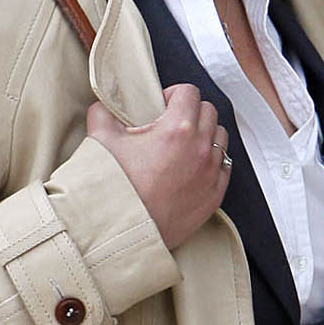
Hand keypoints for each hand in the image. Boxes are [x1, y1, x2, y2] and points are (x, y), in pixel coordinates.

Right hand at [86, 85, 230, 248]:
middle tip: (170, 123)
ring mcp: (210, 173)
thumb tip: (106, 106)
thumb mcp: (99, 140)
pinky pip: (224, 167)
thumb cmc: (112, 188)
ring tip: (183, 145)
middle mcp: (200, 148)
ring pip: (220, 137)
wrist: (121, 232)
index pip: (189, 92)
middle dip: (190, 112)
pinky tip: (192, 167)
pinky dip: (211, 162)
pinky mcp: (214, 196)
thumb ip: (104, 113)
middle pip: (209, 111)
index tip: (160, 105)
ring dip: (205, 135)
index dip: (172, 94)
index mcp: (177, 128)